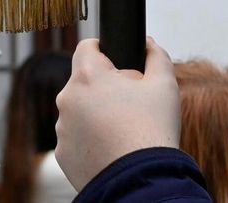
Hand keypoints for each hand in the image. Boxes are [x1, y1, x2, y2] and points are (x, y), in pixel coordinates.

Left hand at [55, 37, 180, 189]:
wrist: (141, 182)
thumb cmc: (153, 131)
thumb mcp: (165, 85)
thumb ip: (156, 55)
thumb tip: (148, 44)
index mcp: (87, 76)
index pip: (87, 47)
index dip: (104, 50)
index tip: (117, 62)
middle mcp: (67, 99)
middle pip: (84, 82)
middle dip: (104, 88)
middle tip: (130, 104)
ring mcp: (62, 128)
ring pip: (79, 111)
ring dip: (96, 115)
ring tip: (123, 131)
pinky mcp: (63, 153)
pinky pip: (76, 139)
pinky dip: (90, 141)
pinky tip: (112, 149)